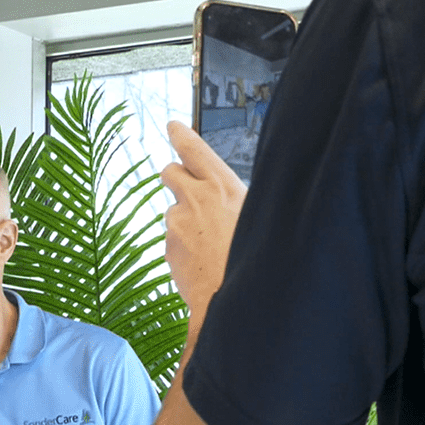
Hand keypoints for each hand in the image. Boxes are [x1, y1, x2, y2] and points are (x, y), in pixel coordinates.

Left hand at [161, 121, 246, 315]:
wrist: (235, 298)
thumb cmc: (255, 256)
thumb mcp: (257, 215)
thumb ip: (233, 198)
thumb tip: (223, 195)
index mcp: (221, 186)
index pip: (193, 148)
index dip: (181, 134)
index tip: (173, 126)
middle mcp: (193, 199)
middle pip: (170, 172)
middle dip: (176, 176)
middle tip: (188, 186)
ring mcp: (176, 225)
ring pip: (174, 212)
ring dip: (185, 220)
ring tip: (211, 243)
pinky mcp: (167, 248)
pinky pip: (173, 240)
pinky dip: (184, 246)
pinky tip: (204, 261)